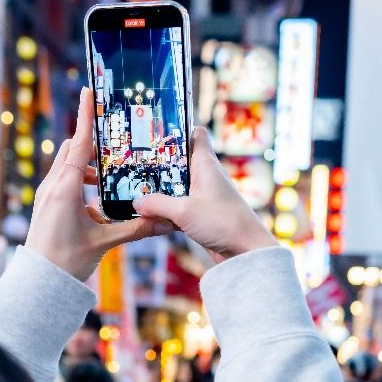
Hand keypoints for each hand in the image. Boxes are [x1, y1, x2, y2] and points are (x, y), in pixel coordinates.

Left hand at [25, 88, 173, 280]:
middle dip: (93, 148)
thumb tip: (166, 222)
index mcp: (64, 187)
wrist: (39, 282)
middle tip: (115, 150)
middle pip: (73, 151)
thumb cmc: (67, 260)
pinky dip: (82, 187)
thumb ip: (136, 229)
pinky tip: (98, 209)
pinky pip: (65, 185)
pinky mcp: (46, 206)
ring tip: (110, 184)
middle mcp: (52, 186)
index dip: (86, 116)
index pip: (79, 143)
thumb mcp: (104, 242)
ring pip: (68, 168)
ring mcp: (46, 196)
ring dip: (89, 171)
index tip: (88, 90)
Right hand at [133, 128, 276, 262]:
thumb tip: (137, 202)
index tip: (156, 132)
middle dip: (159, 163)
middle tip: (135, 163)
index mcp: (206, 164)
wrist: (247, 251)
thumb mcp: (184, 211)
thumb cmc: (223, 223)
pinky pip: (180, 207)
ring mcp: (204, 196)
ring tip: (137, 189)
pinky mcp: (203, 215)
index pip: (196, 134)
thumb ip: (157, 204)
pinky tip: (151, 216)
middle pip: (180, 161)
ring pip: (177, 186)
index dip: (179, 130)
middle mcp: (206, 176)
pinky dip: (167, 210)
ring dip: (160, 190)